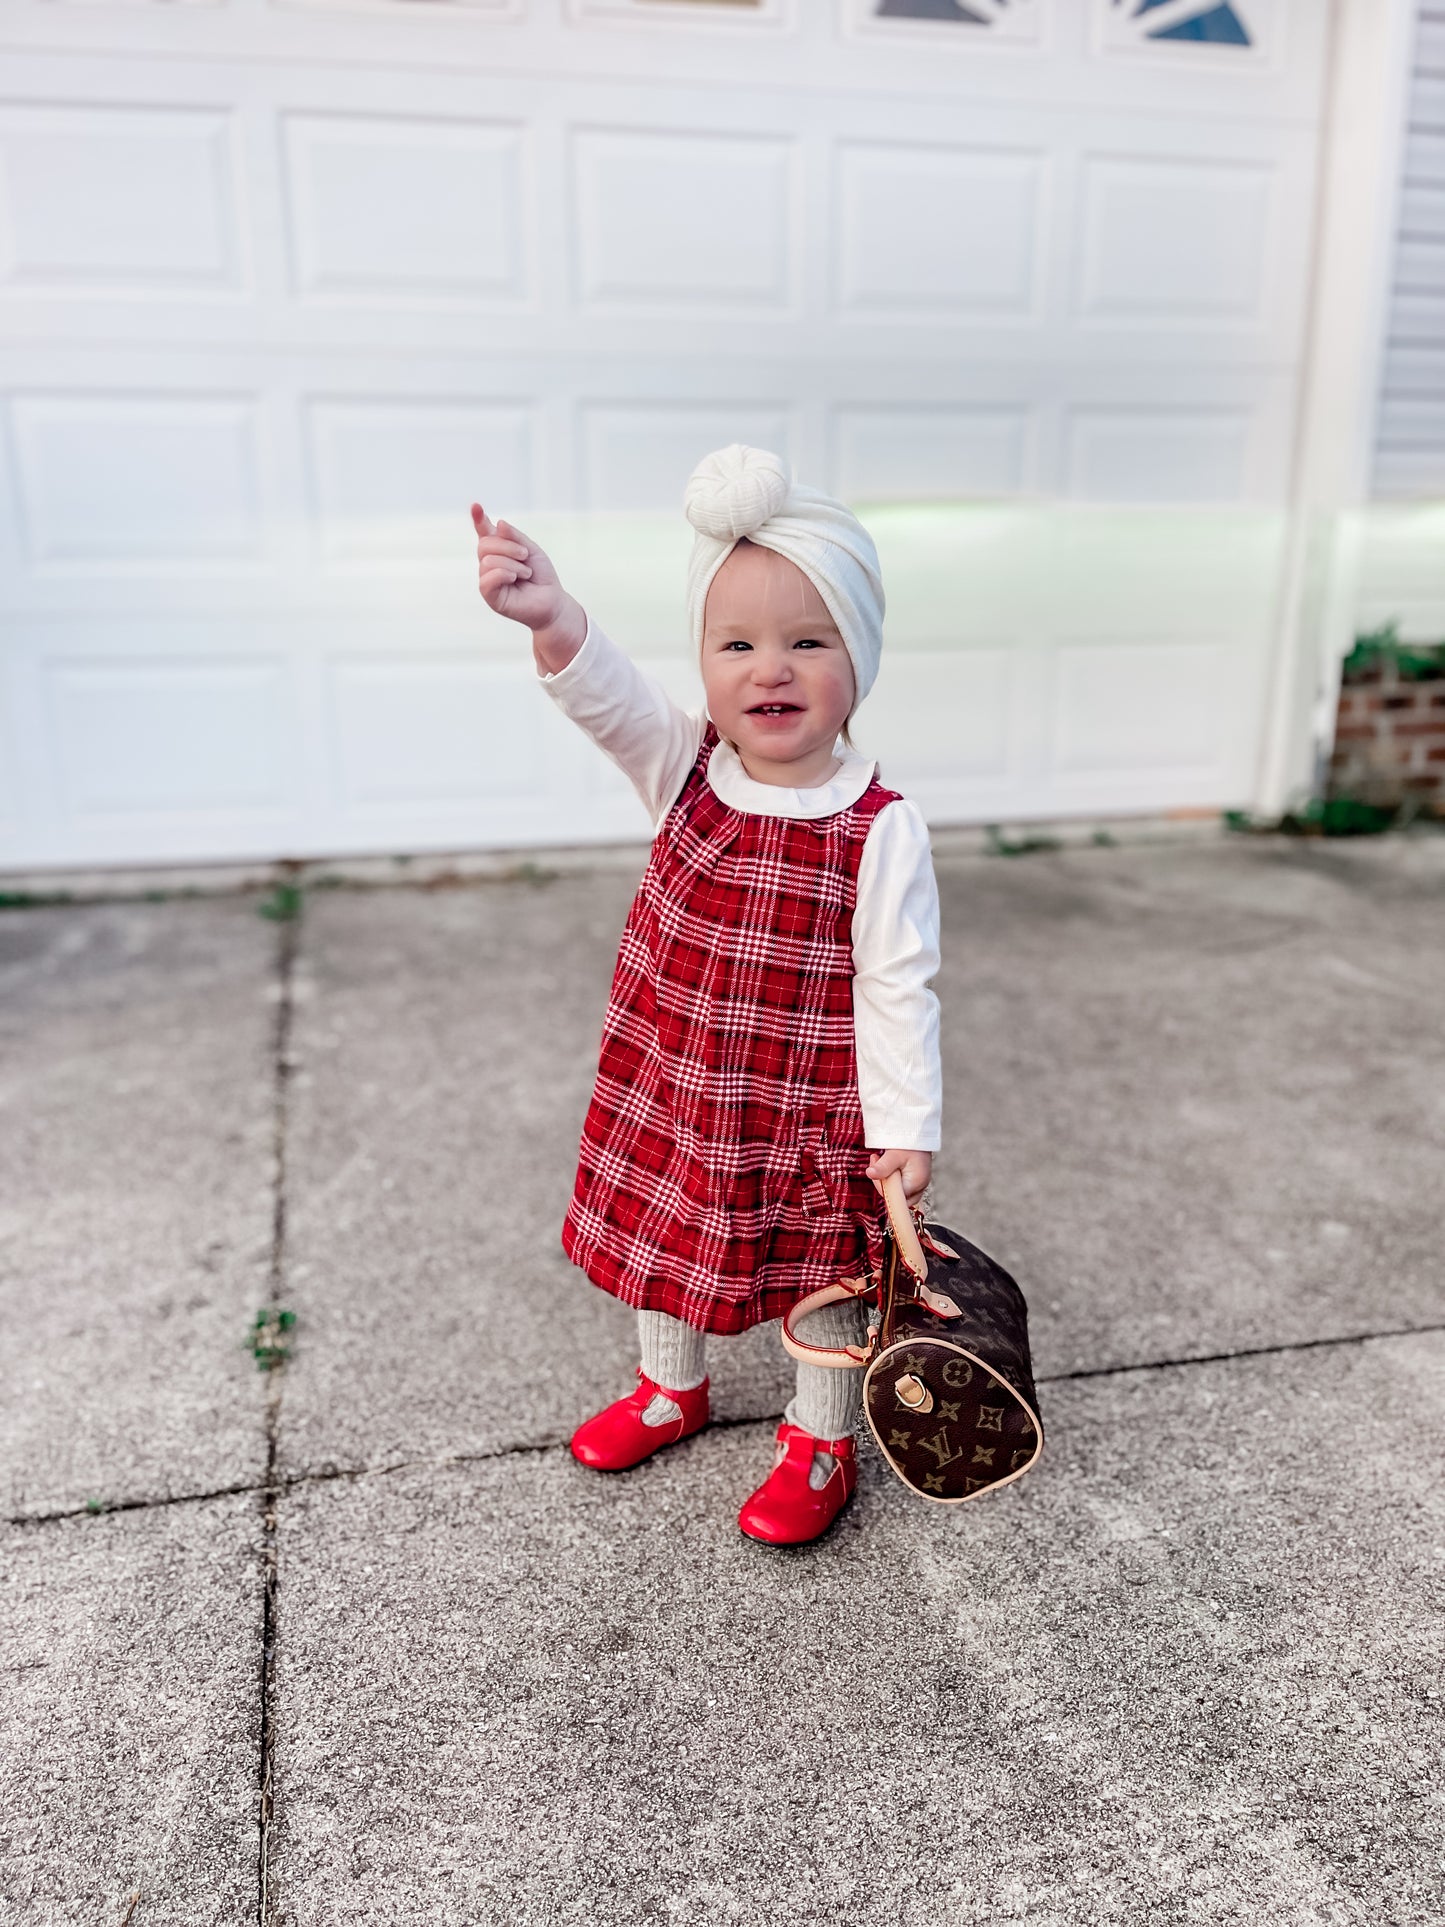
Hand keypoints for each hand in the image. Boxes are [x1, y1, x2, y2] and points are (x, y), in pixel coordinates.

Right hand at [470, 503, 585, 669]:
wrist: (552, 601)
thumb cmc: (541, 576)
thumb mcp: (532, 550)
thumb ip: (515, 537)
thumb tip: (498, 523)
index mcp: (499, 550)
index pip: (484, 532)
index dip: (479, 519)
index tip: (476, 506)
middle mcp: (490, 563)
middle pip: (484, 544)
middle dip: (507, 546)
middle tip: (525, 556)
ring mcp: (488, 579)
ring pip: (487, 560)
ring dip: (512, 563)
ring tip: (526, 573)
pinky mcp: (490, 596)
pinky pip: (487, 579)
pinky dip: (503, 574)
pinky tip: (514, 578)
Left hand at [866, 1148, 931, 1207]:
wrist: (918, 1131)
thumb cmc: (910, 1143)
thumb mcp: (894, 1155)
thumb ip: (883, 1167)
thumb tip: (870, 1174)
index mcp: (916, 1183)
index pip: (895, 1196)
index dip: (882, 1187)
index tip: (875, 1171)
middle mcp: (919, 1186)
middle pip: (896, 1196)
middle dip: (882, 1182)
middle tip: (876, 1163)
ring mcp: (918, 1184)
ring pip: (896, 1190)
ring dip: (884, 1177)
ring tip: (879, 1159)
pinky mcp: (914, 1179)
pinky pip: (900, 1184)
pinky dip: (890, 1175)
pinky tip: (886, 1163)